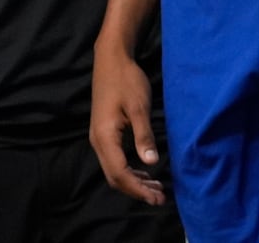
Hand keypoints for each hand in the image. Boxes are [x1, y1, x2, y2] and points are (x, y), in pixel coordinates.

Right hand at [89, 43, 166, 205]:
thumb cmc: (126, 80)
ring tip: (156, 189)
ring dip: (134, 182)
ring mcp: (100, 138)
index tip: (157, 197)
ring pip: (115, 170)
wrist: (111, 59)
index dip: (138, 189)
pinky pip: (116, 160)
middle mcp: (98, 141)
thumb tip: (151, 162)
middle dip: (137, 190)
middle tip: (160, 198)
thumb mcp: (139, 107)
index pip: (120, 173)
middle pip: (115, 177)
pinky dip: (131, 170)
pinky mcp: (105, 133)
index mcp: (105, 137)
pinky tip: (146, 171)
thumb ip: (144, 135)